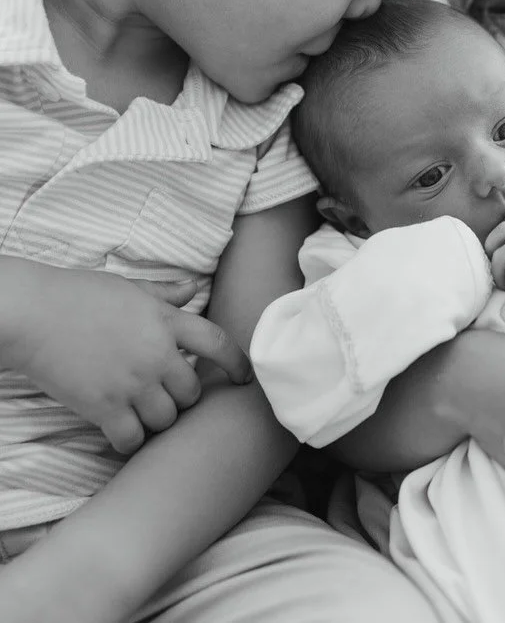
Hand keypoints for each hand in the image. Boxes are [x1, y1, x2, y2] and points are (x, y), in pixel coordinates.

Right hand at [1, 262, 251, 454]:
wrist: (34, 315)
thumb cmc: (79, 295)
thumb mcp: (130, 288)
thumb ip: (166, 294)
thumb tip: (193, 288)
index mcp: (165, 321)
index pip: (218, 343)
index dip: (238, 363)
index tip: (244, 378)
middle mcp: (156, 355)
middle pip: (192, 392)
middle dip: (183, 396)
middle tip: (165, 393)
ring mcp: (132, 383)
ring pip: (166, 420)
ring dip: (158, 420)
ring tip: (143, 411)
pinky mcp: (104, 407)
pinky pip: (132, 439)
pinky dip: (130, 440)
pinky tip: (122, 431)